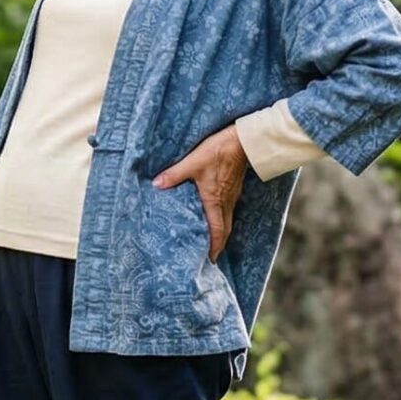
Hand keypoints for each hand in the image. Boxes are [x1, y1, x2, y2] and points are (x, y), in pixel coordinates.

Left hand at [153, 124, 247, 261]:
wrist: (244, 140)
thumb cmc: (219, 151)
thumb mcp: (193, 162)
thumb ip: (174, 174)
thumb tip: (156, 184)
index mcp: (215, 201)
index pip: (217, 231)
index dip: (215, 247)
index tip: (211, 259)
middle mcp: (226, 202)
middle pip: (225, 229)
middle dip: (218, 244)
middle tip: (210, 254)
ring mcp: (232, 195)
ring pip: (227, 219)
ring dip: (220, 231)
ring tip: (211, 238)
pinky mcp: (234, 187)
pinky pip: (229, 208)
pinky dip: (222, 217)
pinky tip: (215, 213)